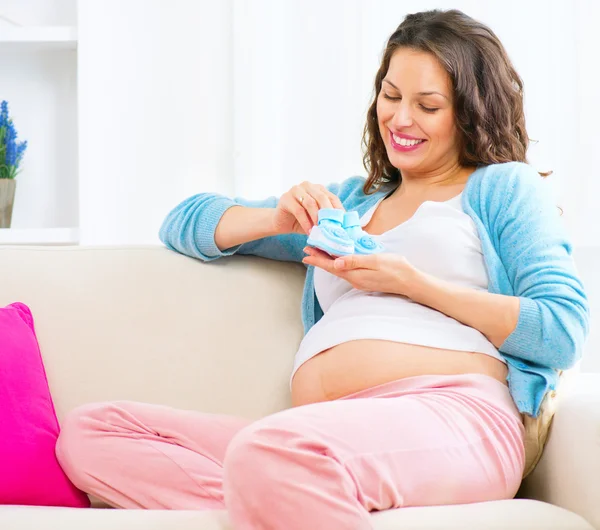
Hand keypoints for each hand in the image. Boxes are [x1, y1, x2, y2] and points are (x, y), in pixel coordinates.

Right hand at [272, 182, 343, 234]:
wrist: (281, 222)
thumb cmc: (301, 221)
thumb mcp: (317, 219)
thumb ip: (328, 219)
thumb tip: (345, 227)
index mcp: (318, 189)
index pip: (332, 197)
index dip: (338, 210)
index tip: (343, 224)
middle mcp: (308, 186)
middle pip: (322, 198)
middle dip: (328, 214)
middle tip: (333, 228)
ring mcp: (296, 190)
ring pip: (310, 203)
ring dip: (317, 218)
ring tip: (321, 231)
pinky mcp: (286, 198)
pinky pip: (299, 210)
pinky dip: (306, 222)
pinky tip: (310, 232)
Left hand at [302, 247, 419, 296]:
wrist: (410, 281)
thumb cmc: (395, 268)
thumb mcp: (374, 261)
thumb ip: (355, 261)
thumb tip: (336, 261)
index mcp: (355, 275)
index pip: (331, 266)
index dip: (318, 259)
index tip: (306, 253)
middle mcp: (354, 280)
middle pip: (332, 268)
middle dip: (319, 259)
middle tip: (308, 250)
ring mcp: (360, 281)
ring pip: (339, 269)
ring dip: (328, 261)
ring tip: (319, 252)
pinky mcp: (365, 280)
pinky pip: (347, 270)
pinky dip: (339, 263)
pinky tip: (338, 258)